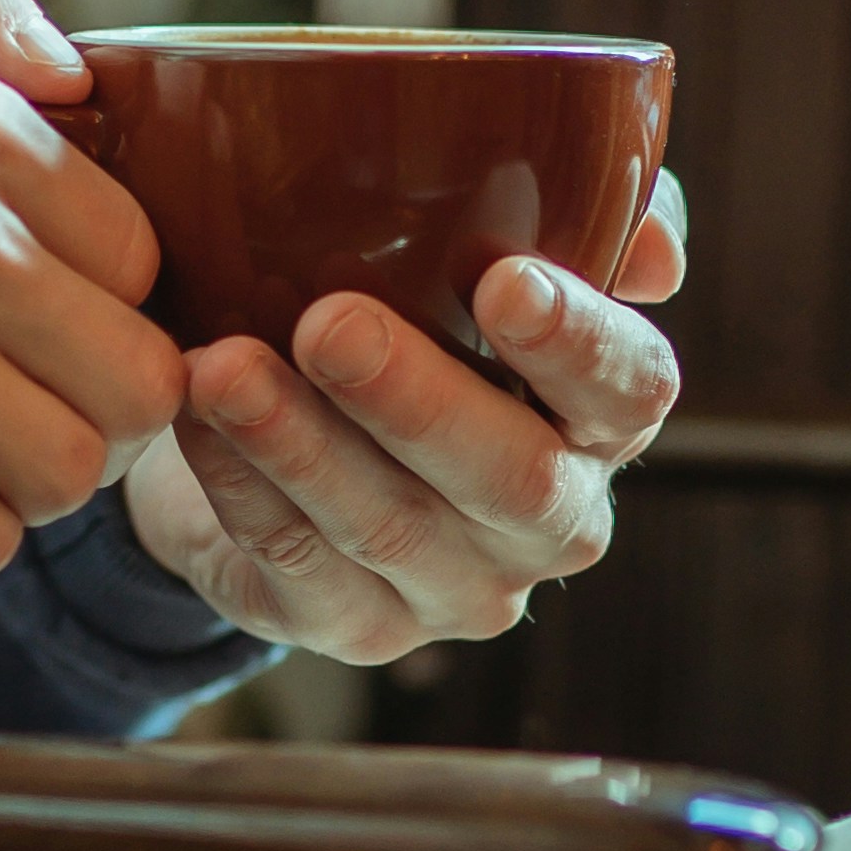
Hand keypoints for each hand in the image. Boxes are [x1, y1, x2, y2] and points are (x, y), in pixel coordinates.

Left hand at [122, 180, 688, 658]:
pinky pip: (297, 565)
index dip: (577, 342)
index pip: (630, 389)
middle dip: (415, 400)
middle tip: (329, 324)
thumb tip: (655, 254)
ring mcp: (457, 590)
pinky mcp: (357, 629)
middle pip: (510, 478)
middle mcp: (550, 519)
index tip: (503, 280)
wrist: (298, 427)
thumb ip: (586, 221)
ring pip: (388, 529)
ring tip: (222, 366)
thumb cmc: (414, 316)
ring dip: (300, 445)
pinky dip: (240, 486)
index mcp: (601, 418)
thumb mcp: (493, 247)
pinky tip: (195, 418)